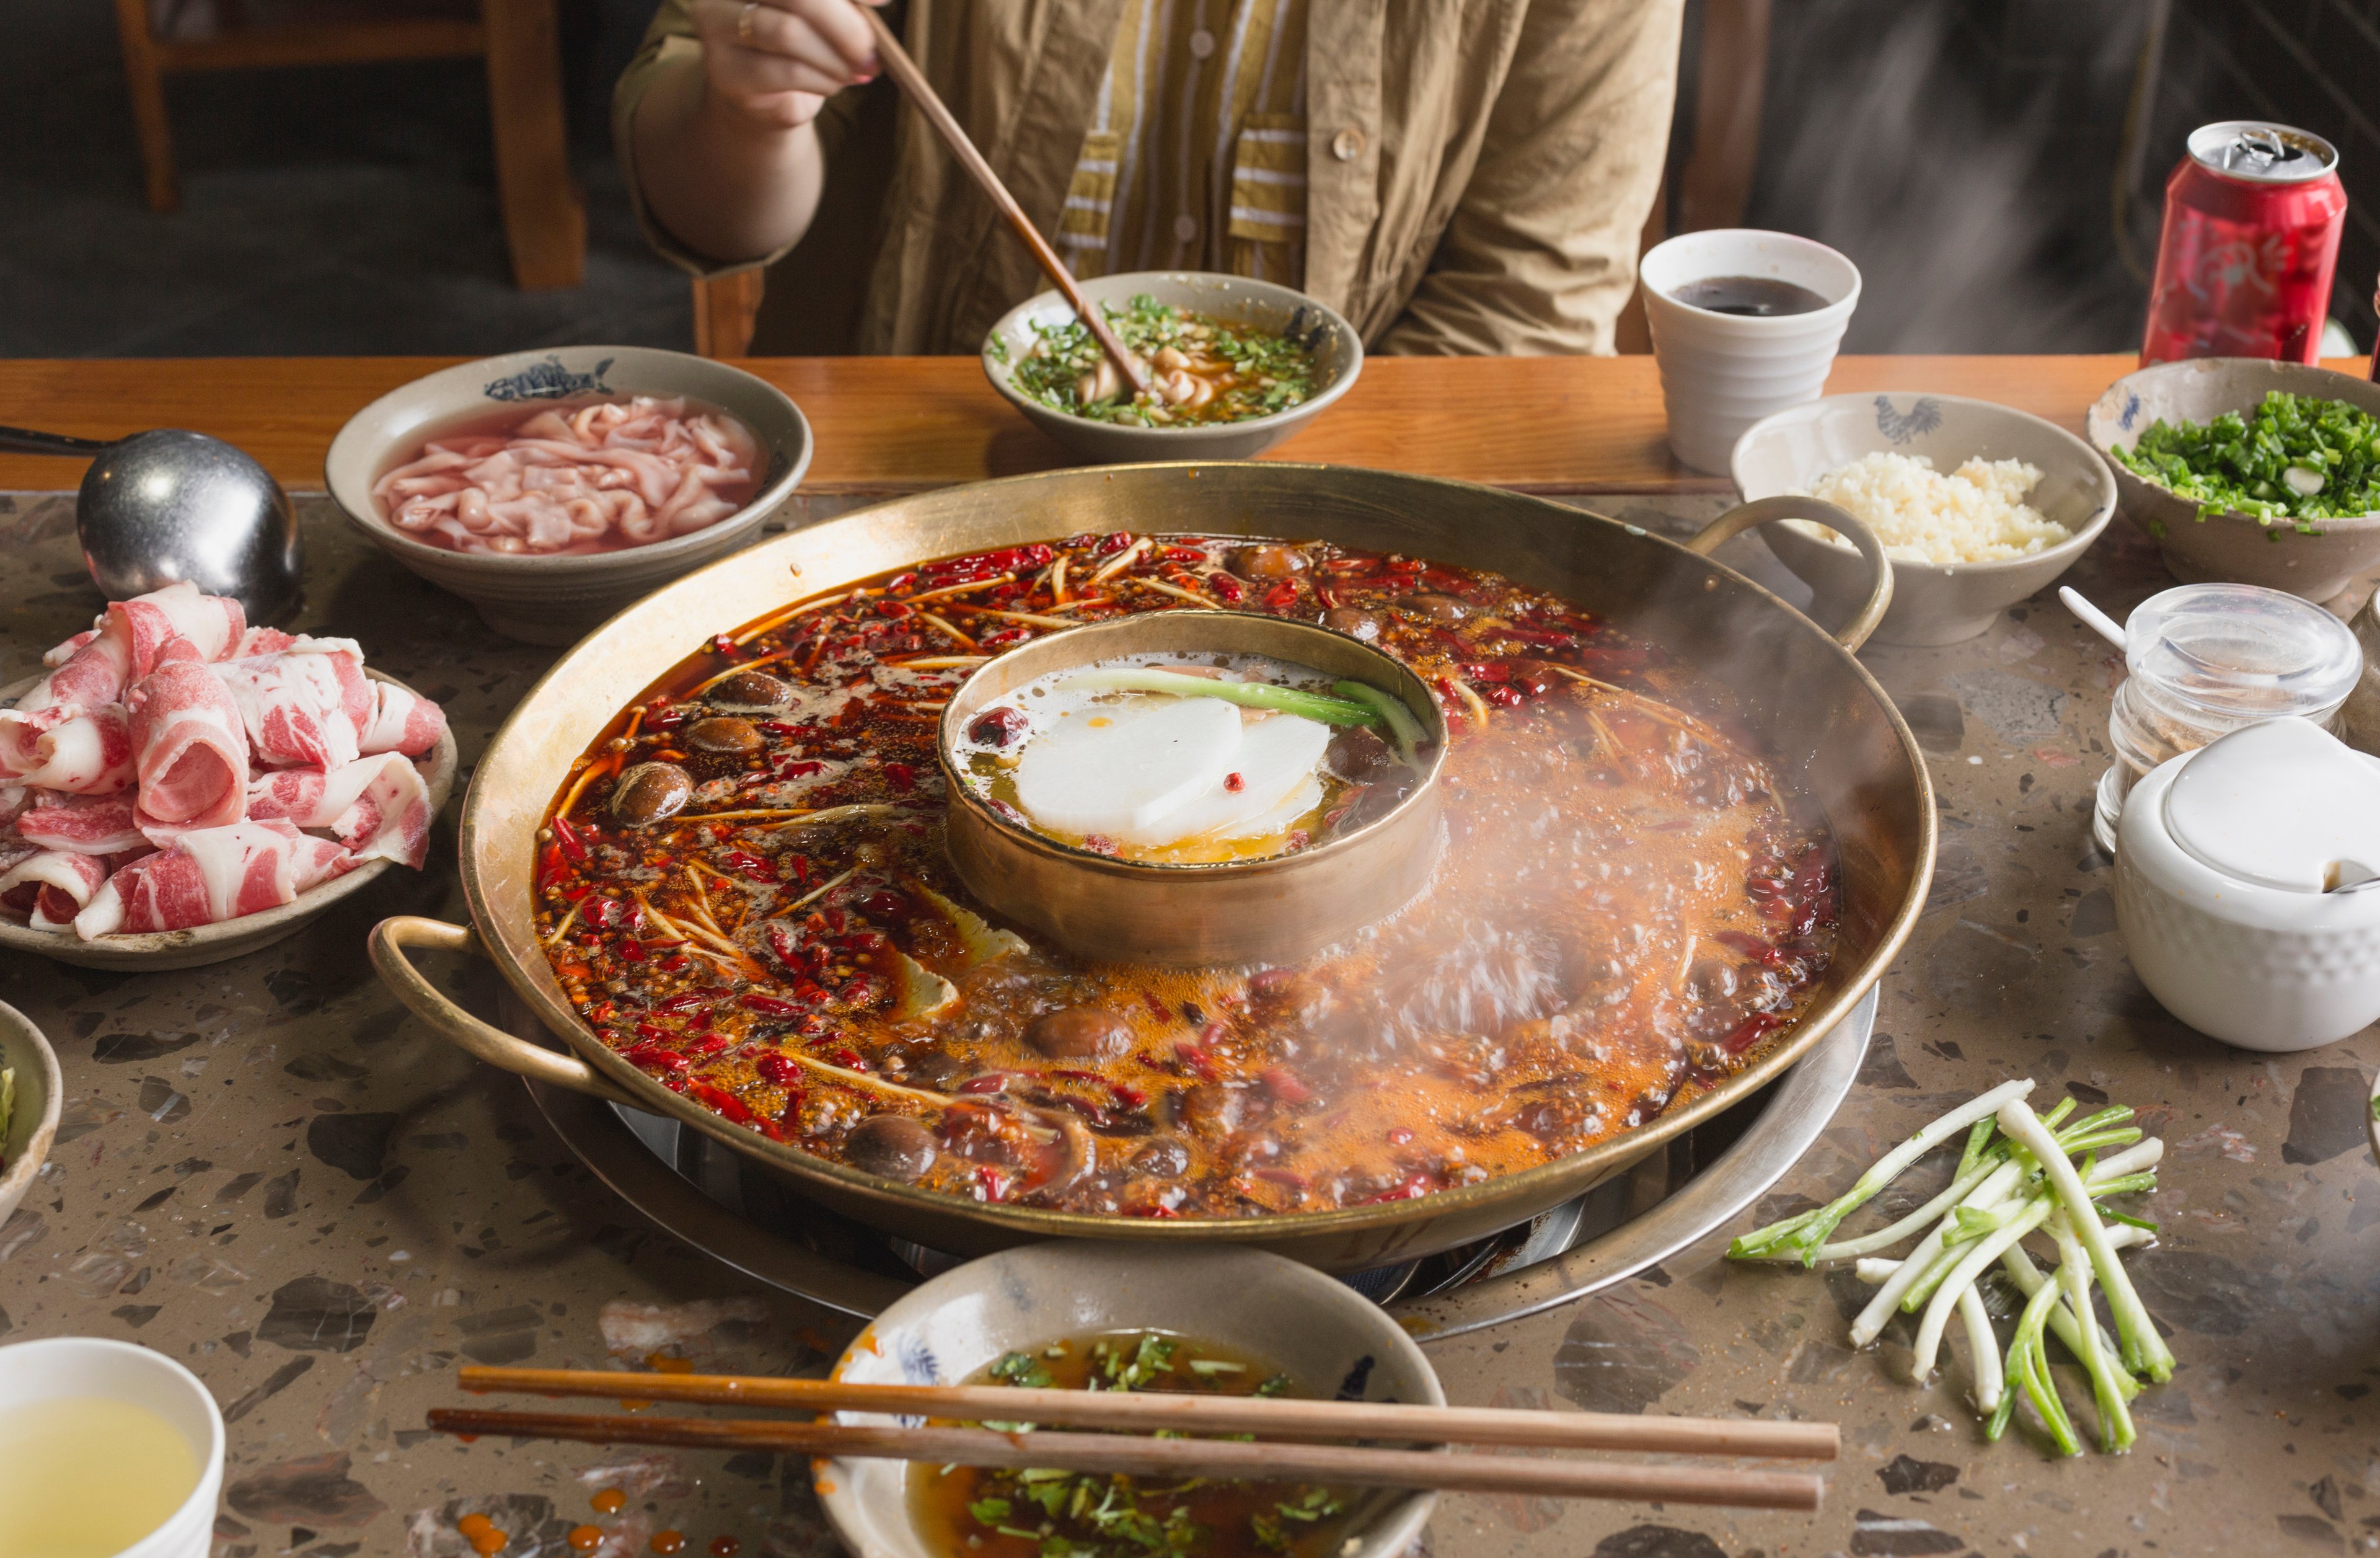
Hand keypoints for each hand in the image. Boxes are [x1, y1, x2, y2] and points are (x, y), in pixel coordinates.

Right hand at [691, 0, 883, 129]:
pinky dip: (822, 80)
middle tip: (870, 49)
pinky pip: (786, 72)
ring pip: (788, 34)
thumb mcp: (824, 13)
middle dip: (843, 24)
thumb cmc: (801, 44)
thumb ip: (844, 3)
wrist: (764, 97)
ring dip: (835, 58)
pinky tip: (834, 84)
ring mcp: (716, 26)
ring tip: (857, 71)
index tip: (883, 2)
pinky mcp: (724, 71)